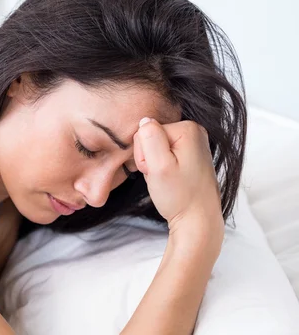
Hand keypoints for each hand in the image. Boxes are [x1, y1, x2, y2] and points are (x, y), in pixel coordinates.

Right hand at [133, 118, 223, 242]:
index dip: (144, 154)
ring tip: (167, 179)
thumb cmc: (179, 196)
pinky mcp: (191, 155)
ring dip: (155, 165)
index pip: (145, 131)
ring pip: (155, 146)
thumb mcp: (158, 166)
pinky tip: (172, 179)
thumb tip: (144, 120)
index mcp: (188, 129)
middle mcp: (194, 131)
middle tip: (162, 176)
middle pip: (151, 136)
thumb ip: (149, 138)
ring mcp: (194, 143)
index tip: (157, 171)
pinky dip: (162, 168)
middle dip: (150, 158)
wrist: (197, 221)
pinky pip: (165, 154)